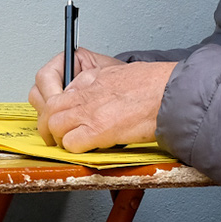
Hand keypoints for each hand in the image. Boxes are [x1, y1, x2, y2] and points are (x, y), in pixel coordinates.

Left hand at [33, 56, 175, 152]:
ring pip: (54, 126)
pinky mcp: (98, 130)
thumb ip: (97, 81)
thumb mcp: (118, 72)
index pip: (57, 92)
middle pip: (49, 109)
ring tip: (72, 143)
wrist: (171, 93)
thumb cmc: (154, 84)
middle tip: (56, 136)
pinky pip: (71, 143)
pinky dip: (75, 149)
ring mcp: (90, 112)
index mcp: (91, 79)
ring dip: (60, 137)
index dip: (55, 108)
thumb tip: (84, 89)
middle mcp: (86, 94)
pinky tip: (87, 148)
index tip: (60, 117)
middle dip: (49, 125)